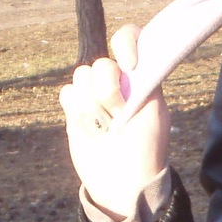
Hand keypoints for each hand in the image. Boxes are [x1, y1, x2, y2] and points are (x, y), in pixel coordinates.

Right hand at [59, 23, 170, 217]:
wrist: (122, 182)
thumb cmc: (146, 149)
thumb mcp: (154, 114)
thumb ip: (145, 82)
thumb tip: (130, 61)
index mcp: (139, 77)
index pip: (129, 39)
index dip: (126, 43)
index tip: (130, 65)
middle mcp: (116, 81)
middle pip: (101, 64)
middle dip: (108, 92)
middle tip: (119, 117)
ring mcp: (94, 94)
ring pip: (82, 77)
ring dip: (92, 105)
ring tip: (106, 127)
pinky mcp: (76, 109)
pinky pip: (68, 93)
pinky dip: (77, 111)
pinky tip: (90, 128)